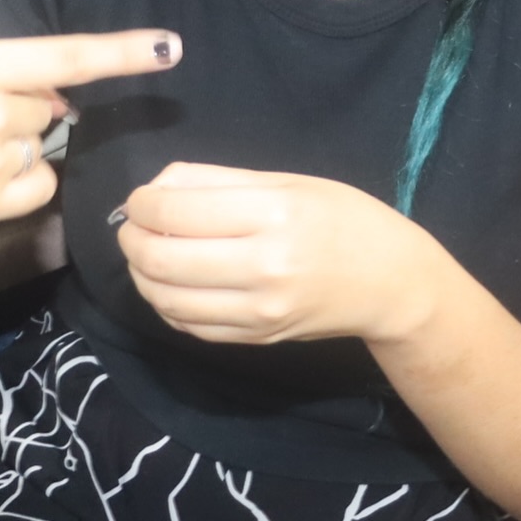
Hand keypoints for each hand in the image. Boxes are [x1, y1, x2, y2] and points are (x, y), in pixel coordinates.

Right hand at [0, 29, 180, 229]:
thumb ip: (11, 75)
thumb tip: (64, 100)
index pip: (68, 56)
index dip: (124, 51)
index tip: (172, 46)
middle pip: (51, 109)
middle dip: (22, 109)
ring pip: (39, 148)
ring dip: (12, 147)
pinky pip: (34, 188)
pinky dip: (14, 185)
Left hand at [116, 164, 436, 345]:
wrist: (389, 282)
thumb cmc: (343, 218)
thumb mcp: (288, 182)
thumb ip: (218, 180)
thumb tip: (157, 187)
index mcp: (274, 214)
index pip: (177, 212)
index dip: (142, 204)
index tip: (140, 198)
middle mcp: (263, 267)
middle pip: (161, 259)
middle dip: (131, 238)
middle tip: (133, 225)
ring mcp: (257, 311)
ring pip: (164, 298)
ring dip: (139, 273)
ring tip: (147, 252)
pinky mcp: (253, 339)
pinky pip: (186, 325)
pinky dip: (164, 302)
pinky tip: (171, 283)